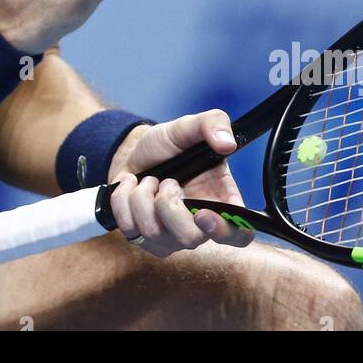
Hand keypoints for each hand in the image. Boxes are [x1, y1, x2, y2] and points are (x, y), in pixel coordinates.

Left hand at [107, 110, 253, 257]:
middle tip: (167, 181)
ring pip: (153, 233)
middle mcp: (198, 226)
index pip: (239, 235)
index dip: (224, 231)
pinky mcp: (143, 238)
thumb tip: (226, 142)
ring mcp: (169, 237)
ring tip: (148, 179)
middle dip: (169, 205)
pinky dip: (123, 200)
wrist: (134, 152)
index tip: (202, 213)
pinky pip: (128, 228)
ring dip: (142, 196)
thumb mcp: (188, 126)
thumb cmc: (168, 146)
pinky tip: (131, 186)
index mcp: (220, 201)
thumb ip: (212, 124)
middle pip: (190, 239)